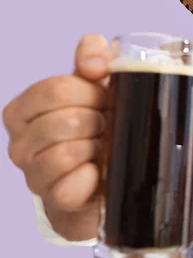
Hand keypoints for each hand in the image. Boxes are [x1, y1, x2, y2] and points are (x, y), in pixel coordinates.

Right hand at [3, 34, 112, 239]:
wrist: (105, 179)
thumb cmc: (98, 128)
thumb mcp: (96, 87)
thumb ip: (93, 59)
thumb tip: (95, 56)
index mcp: (23, 109)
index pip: (56, 88)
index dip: (91, 92)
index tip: (104, 100)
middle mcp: (19, 143)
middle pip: (66, 120)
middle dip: (99, 122)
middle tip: (107, 128)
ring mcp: (33, 175)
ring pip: (67, 152)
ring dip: (97, 149)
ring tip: (103, 150)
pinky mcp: (54, 201)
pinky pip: (72, 186)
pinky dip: (93, 177)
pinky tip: (98, 173)